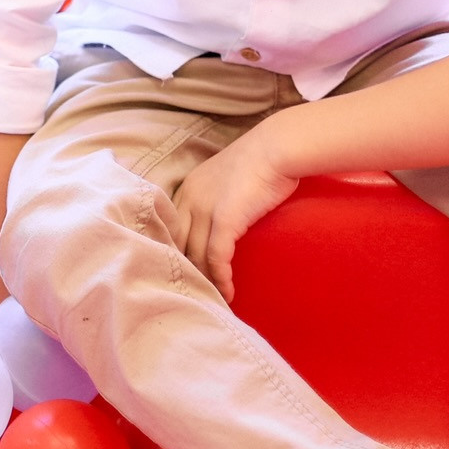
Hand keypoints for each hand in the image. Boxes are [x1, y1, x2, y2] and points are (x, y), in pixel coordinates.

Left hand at [172, 123, 298, 304]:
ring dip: (204, 281)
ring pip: (196, 255)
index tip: (185, 272)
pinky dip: (221, 279)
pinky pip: (216, 258)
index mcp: (188, 188)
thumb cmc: (261, 160)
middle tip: (197, 295)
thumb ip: (221, 196)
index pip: (172, 228)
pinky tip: (229, 293)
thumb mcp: (230, 177)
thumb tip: (231, 215)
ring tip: (213, 301)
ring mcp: (204, 209)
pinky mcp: (224, 220)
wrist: (276, 147)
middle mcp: (189, 199)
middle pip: (179, 244)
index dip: (177, 252)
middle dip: (186, 271)